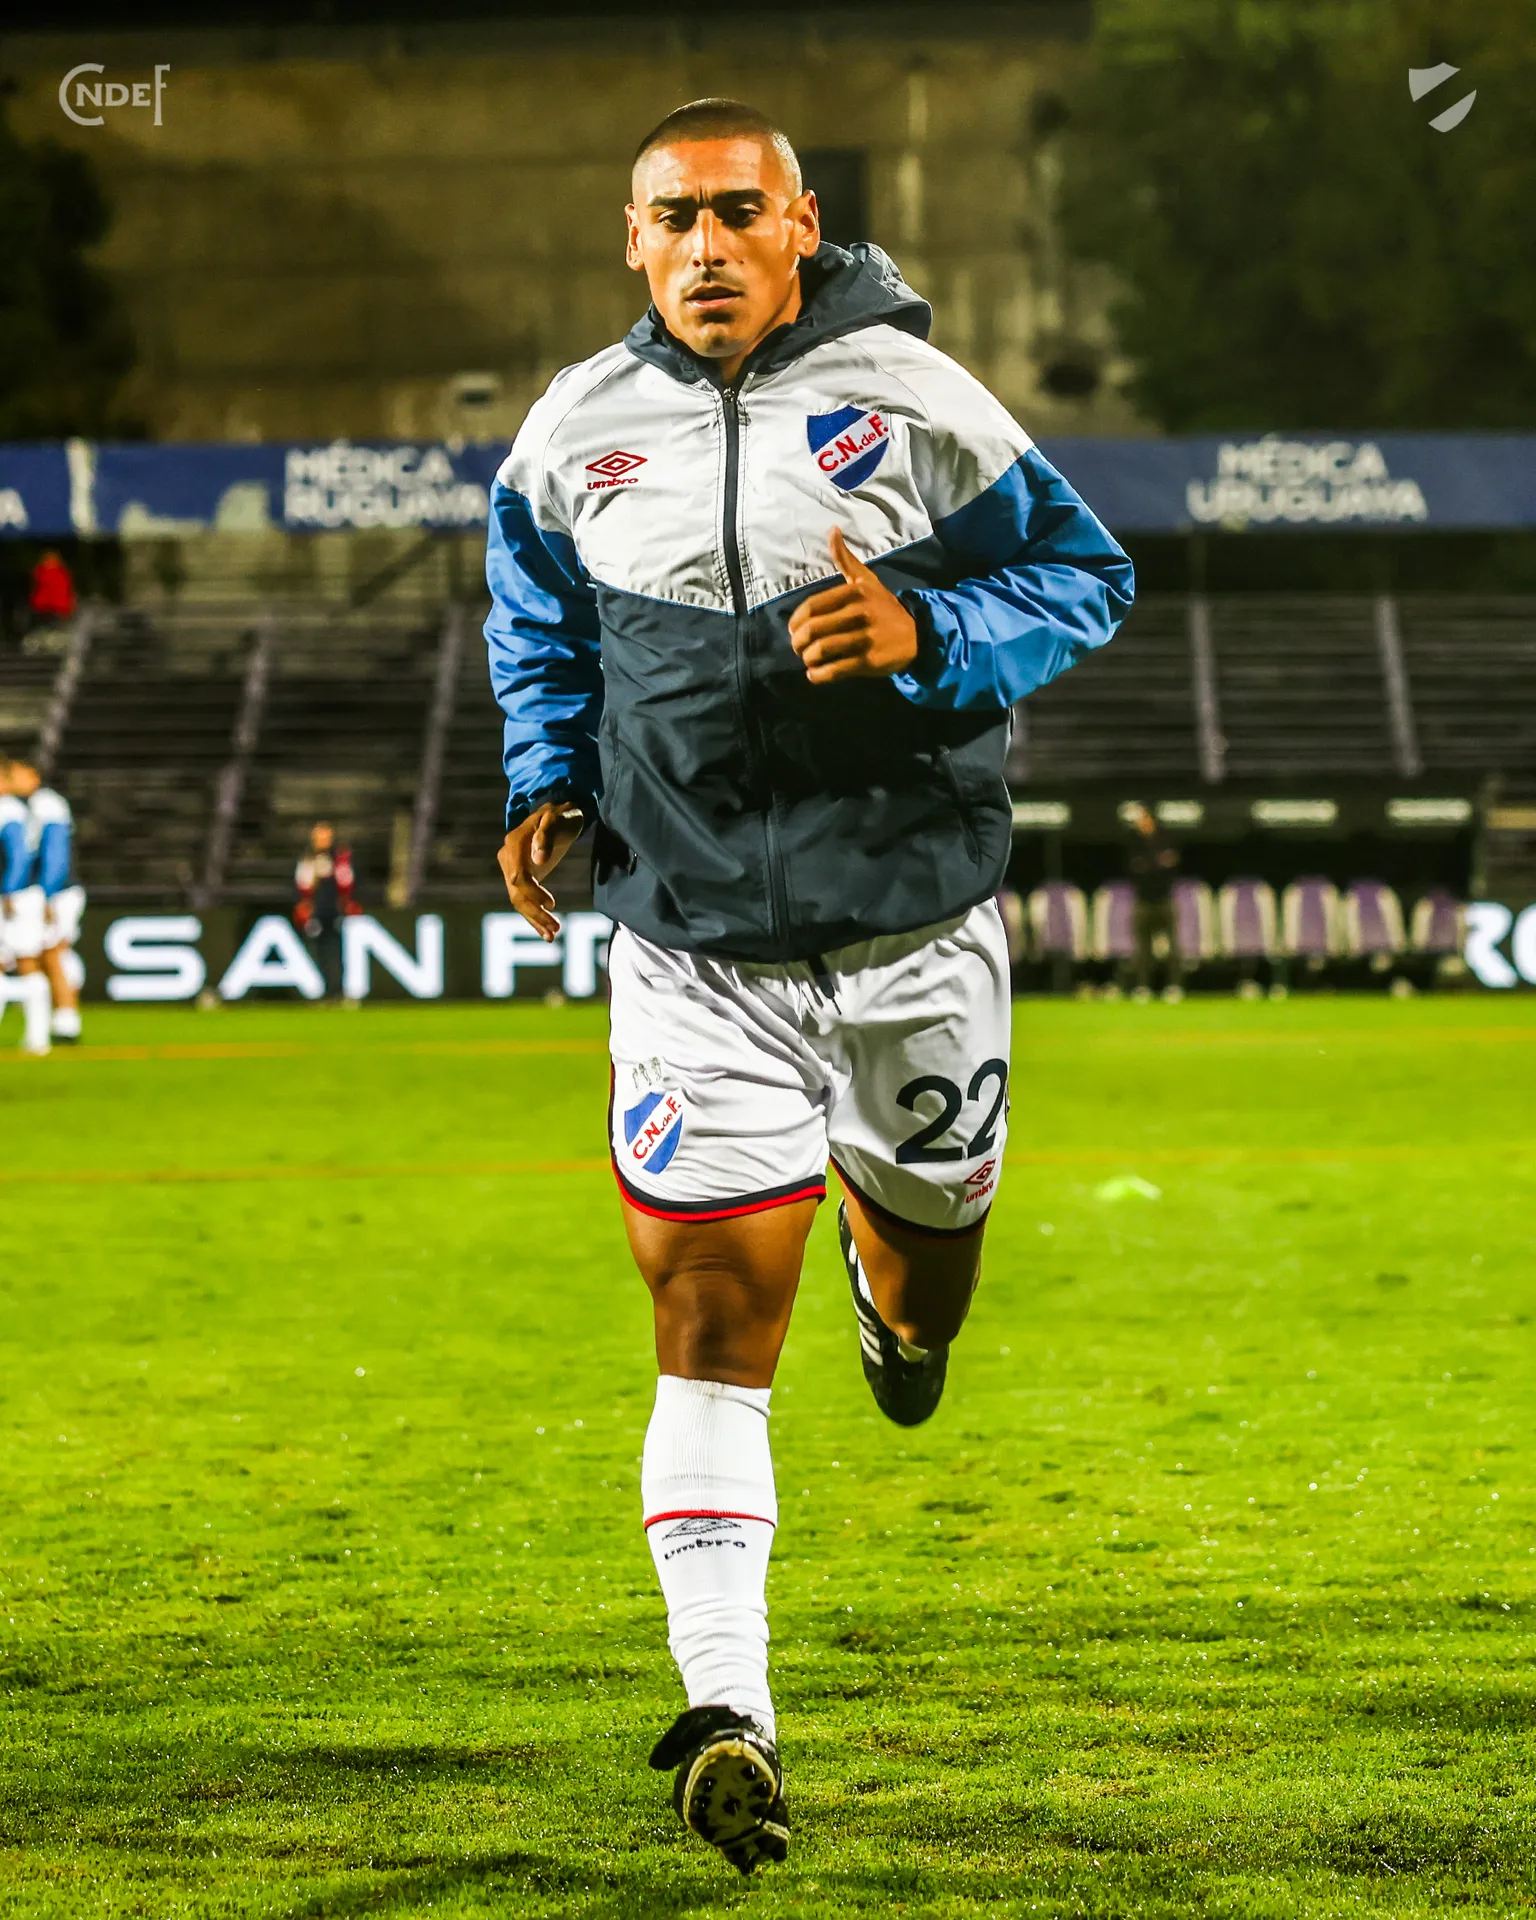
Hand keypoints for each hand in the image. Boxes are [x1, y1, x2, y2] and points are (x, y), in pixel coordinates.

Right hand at [498, 801, 586, 941]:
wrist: (559, 815)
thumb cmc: (561, 815)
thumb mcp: (557, 819)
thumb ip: (546, 836)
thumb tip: (538, 860)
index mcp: (514, 844)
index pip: (518, 876)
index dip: (533, 892)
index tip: (552, 903)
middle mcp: (508, 858)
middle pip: (516, 892)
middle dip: (536, 913)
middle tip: (556, 928)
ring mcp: (512, 868)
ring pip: (519, 900)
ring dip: (535, 919)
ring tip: (553, 935)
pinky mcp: (521, 877)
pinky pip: (524, 900)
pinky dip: (534, 917)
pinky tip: (546, 933)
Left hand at [788, 526, 919, 684]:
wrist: (917, 635)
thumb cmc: (884, 608)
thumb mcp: (867, 580)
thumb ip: (845, 559)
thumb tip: (832, 530)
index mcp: (855, 592)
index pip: (811, 607)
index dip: (795, 621)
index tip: (793, 630)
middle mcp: (859, 613)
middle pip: (812, 630)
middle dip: (798, 642)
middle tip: (799, 647)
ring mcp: (865, 639)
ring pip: (821, 651)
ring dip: (808, 658)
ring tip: (809, 659)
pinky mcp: (869, 662)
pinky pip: (834, 670)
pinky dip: (818, 675)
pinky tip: (815, 674)